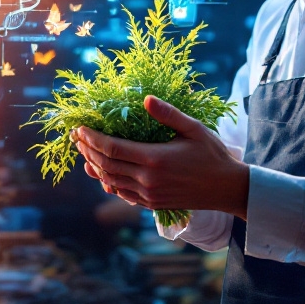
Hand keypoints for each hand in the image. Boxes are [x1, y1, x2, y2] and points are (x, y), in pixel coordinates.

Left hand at [71, 95, 249, 219]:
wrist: (227, 188)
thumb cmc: (213, 154)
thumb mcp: (193, 128)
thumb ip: (168, 114)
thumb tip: (145, 99)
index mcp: (154, 159)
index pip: (112, 148)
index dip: (92, 138)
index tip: (80, 128)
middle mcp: (148, 180)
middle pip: (106, 165)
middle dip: (88, 151)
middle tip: (77, 138)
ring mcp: (149, 194)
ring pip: (111, 181)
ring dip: (95, 167)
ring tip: (84, 154)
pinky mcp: (153, 204)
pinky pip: (123, 194)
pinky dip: (109, 183)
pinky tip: (102, 175)